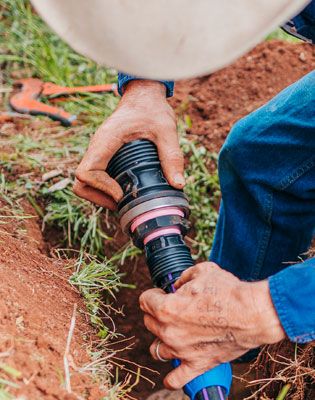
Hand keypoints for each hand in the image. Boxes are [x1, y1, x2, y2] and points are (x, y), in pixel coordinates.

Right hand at [73, 80, 184, 208]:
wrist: (143, 96)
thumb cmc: (152, 108)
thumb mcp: (166, 130)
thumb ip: (172, 155)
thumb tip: (179, 185)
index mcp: (105, 141)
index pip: (86, 172)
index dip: (101, 188)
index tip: (122, 193)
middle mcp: (96, 148)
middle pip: (81, 183)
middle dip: (99, 198)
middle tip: (123, 202)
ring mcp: (98, 153)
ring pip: (85, 184)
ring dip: (101, 197)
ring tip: (126, 199)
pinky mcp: (103, 157)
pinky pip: (96, 178)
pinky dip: (105, 190)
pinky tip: (126, 190)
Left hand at [139, 262, 284, 389]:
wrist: (252, 314)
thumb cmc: (228, 292)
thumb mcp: (202, 271)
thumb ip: (184, 277)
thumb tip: (179, 284)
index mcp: (167, 308)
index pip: (145, 300)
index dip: (154, 293)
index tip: (163, 293)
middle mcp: (169, 331)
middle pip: (149, 322)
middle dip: (157, 313)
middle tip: (172, 308)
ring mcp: (182, 351)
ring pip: (156, 349)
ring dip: (161, 339)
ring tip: (173, 332)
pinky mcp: (197, 364)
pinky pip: (175, 379)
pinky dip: (171, 378)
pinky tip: (173, 372)